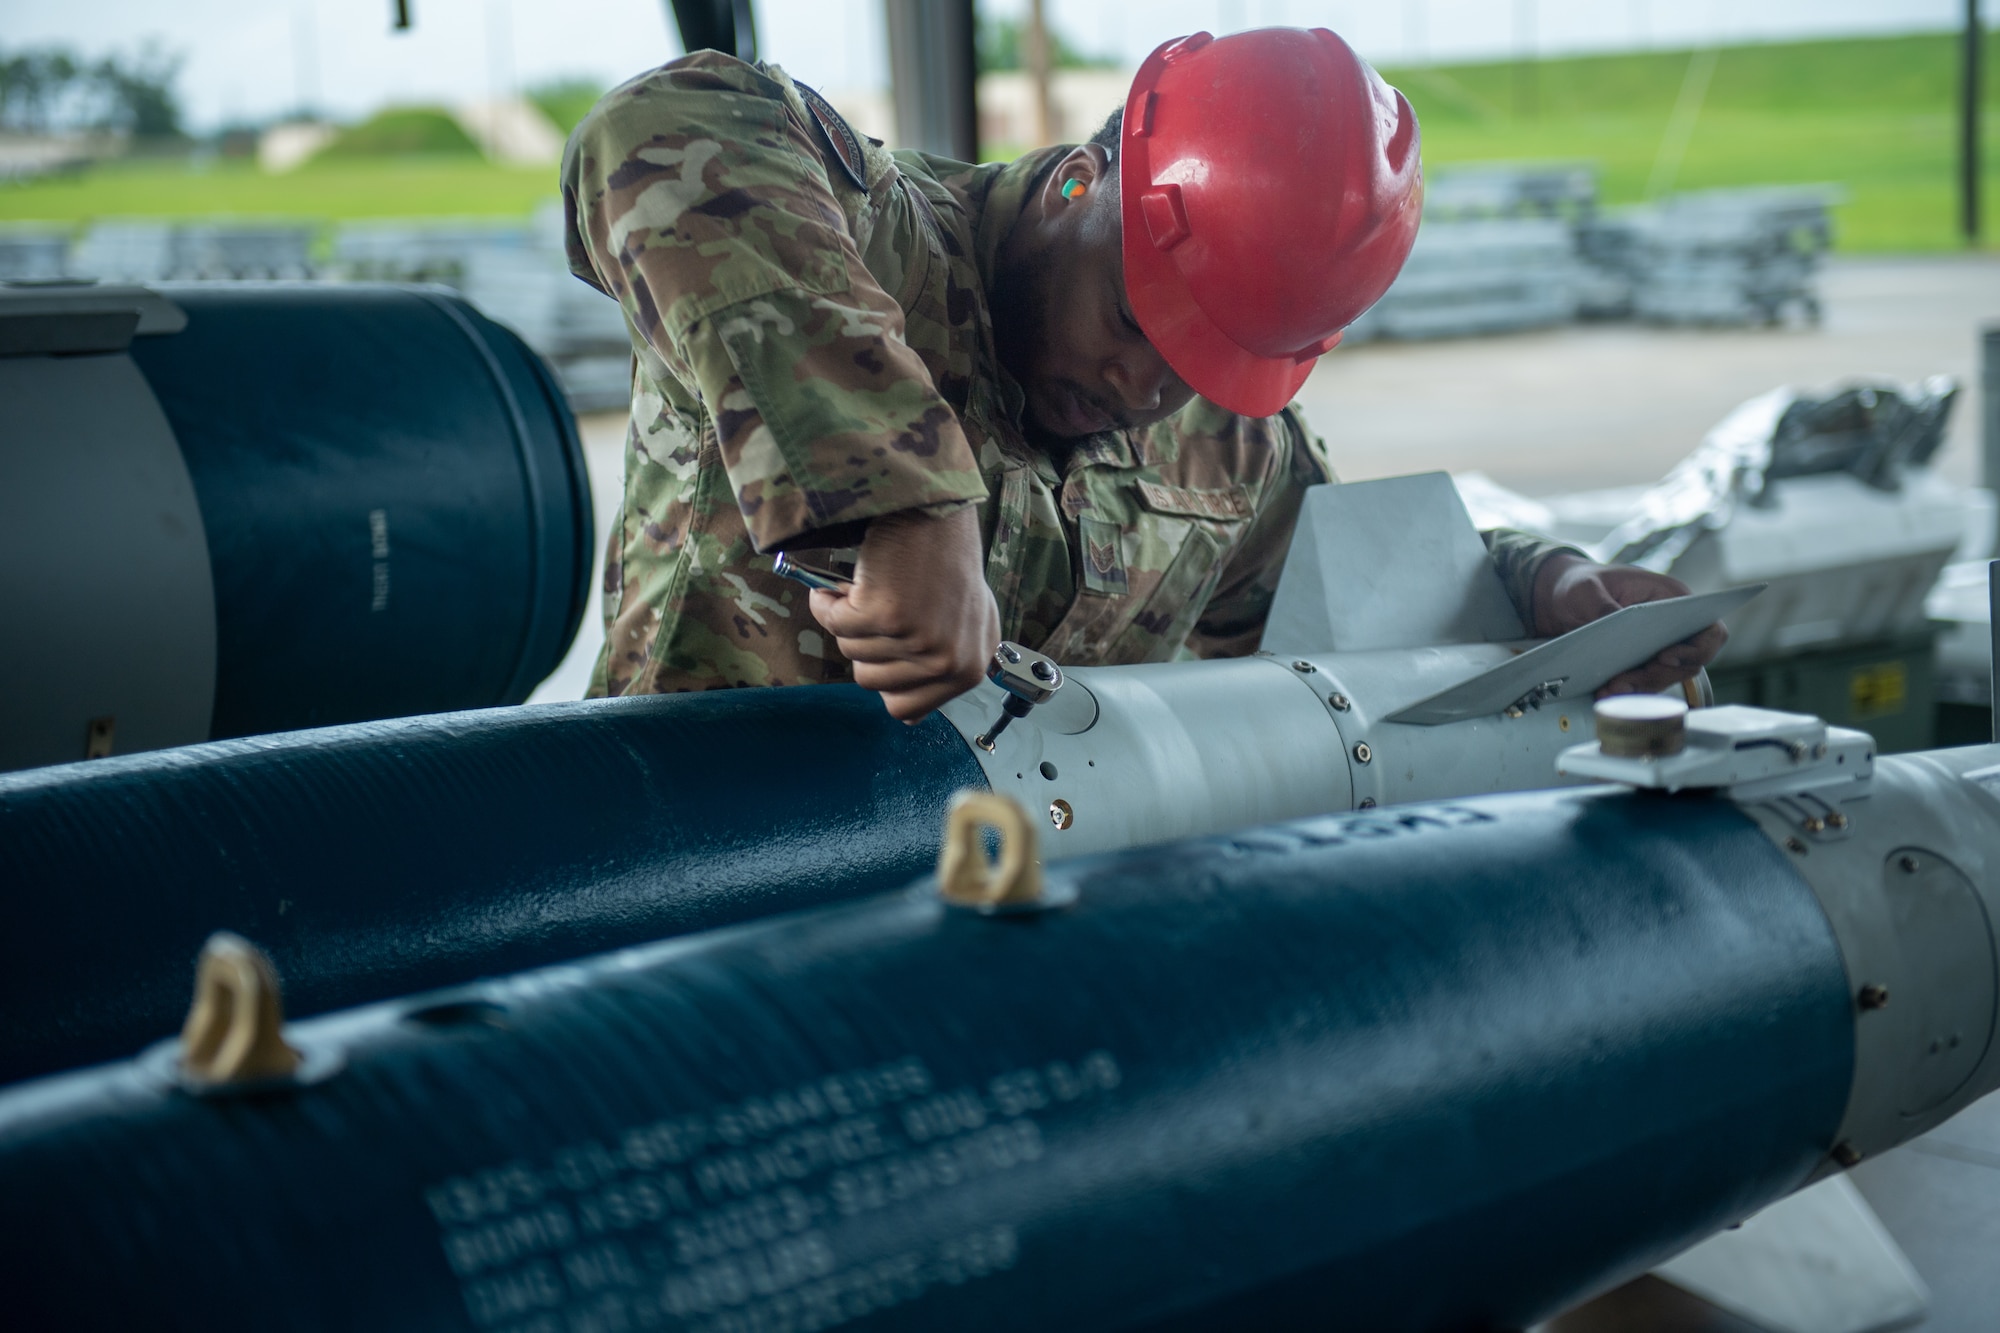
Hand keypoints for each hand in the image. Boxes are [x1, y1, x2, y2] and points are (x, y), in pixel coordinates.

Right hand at [808, 506, 999, 721]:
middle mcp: (949, 662)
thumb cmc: (945, 562)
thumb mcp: (962, 625)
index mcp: (969, 670)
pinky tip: (843, 583)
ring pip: (850, 651)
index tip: (887, 646)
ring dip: (849, 618)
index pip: (906, 711)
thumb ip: (940, 669)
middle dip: (864, 644)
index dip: (884, 677)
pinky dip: (827, 601)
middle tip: (882, 607)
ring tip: (874, 587)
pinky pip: (833, 622)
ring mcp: (920, 641)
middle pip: (870, 682)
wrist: (934, 512)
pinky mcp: (888, 616)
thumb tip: (906, 714)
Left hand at [1532, 554, 1728, 697]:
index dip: (1697, 650)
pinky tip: (1605, 691)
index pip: (1709, 630)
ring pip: (1665, 677)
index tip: (1664, 657)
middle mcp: (1672, 626)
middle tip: (1625, 682)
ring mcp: (1657, 647)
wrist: (1562, 598)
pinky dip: (1627, 690)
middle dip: (1659, 676)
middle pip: (1688, 663)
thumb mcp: (1586, 589)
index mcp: (1672, 599)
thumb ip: (1602, 606)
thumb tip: (1615, 626)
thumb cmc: (1583, 584)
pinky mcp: (1639, 663)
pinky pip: (1642, 683)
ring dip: (1641, 687)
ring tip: (1610, 689)